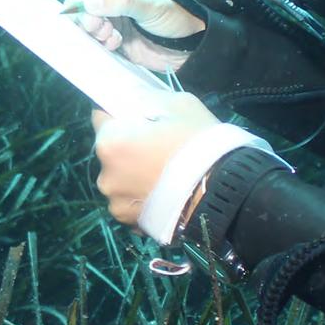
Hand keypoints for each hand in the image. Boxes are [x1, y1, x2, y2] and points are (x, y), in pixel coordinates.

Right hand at [64, 0, 203, 69]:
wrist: (184, 48)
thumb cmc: (177, 14)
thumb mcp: (154, 4)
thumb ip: (123, 0)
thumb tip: (89, 2)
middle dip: (82, 6)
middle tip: (97, 24)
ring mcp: (102, 4)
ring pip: (76, 9)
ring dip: (89, 24)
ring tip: (109, 35)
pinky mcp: (101, 26)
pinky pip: (84, 29)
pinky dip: (94, 38)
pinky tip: (114, 43)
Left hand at [92, 91, 218, 227]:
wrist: (224, 195)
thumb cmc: (199, 144)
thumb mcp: (178, 105)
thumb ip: (148, 100)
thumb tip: (135, 100)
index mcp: (110, 143)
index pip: (101, 118)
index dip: (121, 116)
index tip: (140, 120)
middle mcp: (105, 176)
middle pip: (111, 153)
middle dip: (129, 148)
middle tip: (159, 148)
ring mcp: (116, 204)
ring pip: (121, 180)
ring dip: (134, 176)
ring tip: (165, 176)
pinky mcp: (129, 225)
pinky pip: (131, 204)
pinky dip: (142, 199)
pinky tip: (165, 196)